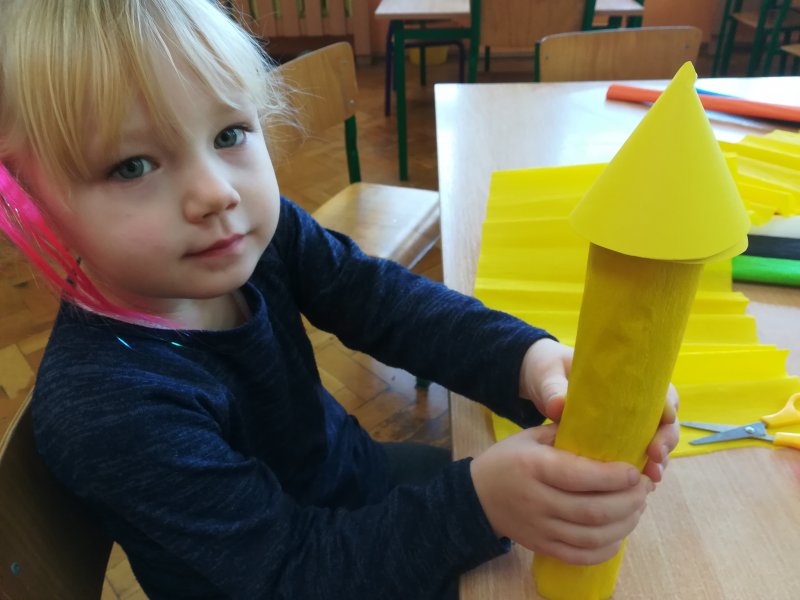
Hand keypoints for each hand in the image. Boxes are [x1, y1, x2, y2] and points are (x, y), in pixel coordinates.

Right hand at [471, 425, 652, 564]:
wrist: (477, 496)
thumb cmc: (509, 459)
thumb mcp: (531, 436)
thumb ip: (566, 432)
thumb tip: (607, 426)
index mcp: (535, 467)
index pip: (580, 476)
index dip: (614, 477)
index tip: (634, 470)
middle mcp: (537, 500)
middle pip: (592, 510)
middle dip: (628, 501)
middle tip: (643, 488)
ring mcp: (539, 527)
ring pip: (591, 536)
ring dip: (624, 525)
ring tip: (637, 509)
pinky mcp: (542, 546)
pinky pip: (580, 556)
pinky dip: (606, 550)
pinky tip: (619, 536)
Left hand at [519, 339, 680, 483]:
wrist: (539, 380)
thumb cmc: (549, 370)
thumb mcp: (548, 374)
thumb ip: (553, 388)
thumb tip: (558, 406)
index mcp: (625, 377)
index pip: (660, 391)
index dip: (667, 409)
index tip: (662, 424)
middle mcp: (633, 400)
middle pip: (664, 420)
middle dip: (665, 440)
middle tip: (655, 456)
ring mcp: (626, 422)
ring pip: (654, 440)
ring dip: (657, 459)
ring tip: (651, 476)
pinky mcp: (615, 439)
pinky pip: (635, 454)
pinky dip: (640, 468)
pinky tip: (638, 485)